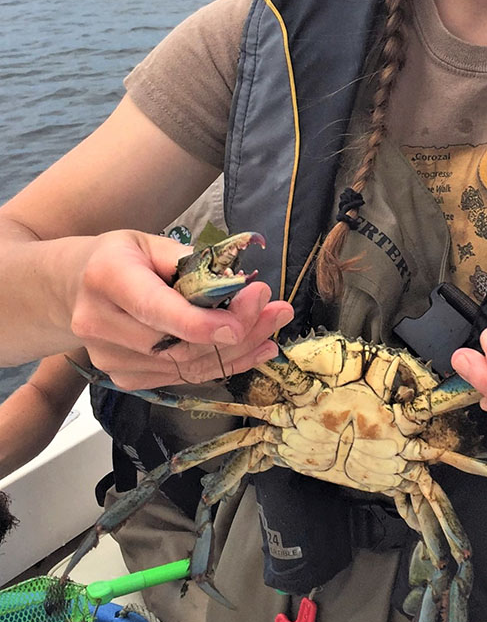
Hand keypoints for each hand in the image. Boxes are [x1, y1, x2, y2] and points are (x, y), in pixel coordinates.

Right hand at [70, 230, 291, 389]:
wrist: (74, 288)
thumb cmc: (121, 259)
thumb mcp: (151, 242)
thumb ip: (191, 262)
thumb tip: (237, 282)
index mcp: (107, 278)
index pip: (157, 310)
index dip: (202, 323)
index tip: (246, 317)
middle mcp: (100, 322)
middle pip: (178, 343)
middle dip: (237, 331)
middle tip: (277, 311)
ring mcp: (109, 358)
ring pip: (185, 366)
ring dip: (238, 350)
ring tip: (273, 326)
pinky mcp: (124, 378)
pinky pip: (182, 377)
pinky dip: (223, 364)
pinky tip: (254, 348)